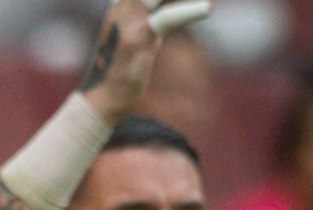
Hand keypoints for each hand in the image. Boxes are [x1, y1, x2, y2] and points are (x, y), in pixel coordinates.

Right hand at [76, 0, 210, 117]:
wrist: (104, 96)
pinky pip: (167, 17)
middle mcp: (124, 4)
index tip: (203, 0)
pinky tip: (208, 7)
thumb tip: (165, 5)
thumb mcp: (137, 32)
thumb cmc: (122, 66)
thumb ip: (152, 13)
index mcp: (122, 0)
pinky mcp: (140, 37)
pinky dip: (189, 11)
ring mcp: (131, 19)